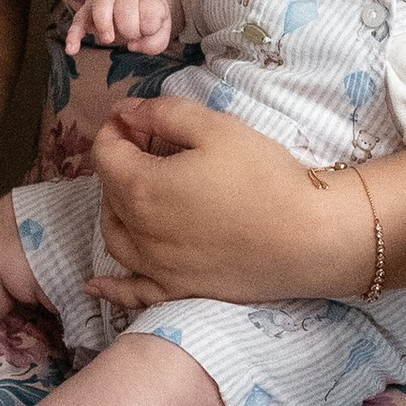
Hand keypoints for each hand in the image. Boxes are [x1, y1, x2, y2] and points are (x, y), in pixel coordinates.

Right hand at [64, 0, 176, 57]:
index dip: (149, 27)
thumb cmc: (145, 21)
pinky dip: (74, 35)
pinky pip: (77, 20)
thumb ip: (155, 42)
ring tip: (108, 39)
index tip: (147, 33)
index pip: (150, 10)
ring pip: (101, 4)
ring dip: (104, 24)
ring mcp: (103, 1)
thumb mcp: (159, 31)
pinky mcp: (86, 12)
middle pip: (126, 6)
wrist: (129, 3)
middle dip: (130, 28)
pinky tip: (72, 49)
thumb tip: (133, 46)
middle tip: (130, 37)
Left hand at [89, 94, 326, 305]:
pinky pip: (132, 291)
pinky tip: (95, 285)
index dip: (115, 130)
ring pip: (115, 237)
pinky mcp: (179, 290)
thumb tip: (124, 113)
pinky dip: (110, 286)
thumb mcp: (214, 127)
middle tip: (151, 146)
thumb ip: (162, 114)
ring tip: (138, 192)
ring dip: (115, 210)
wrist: (310, 238)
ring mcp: (156, 267)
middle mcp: (138, 233)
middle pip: (108, 193)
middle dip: (120, 164)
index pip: (105, 154)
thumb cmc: (265, 176)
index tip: (136, 119)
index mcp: (141, 188)